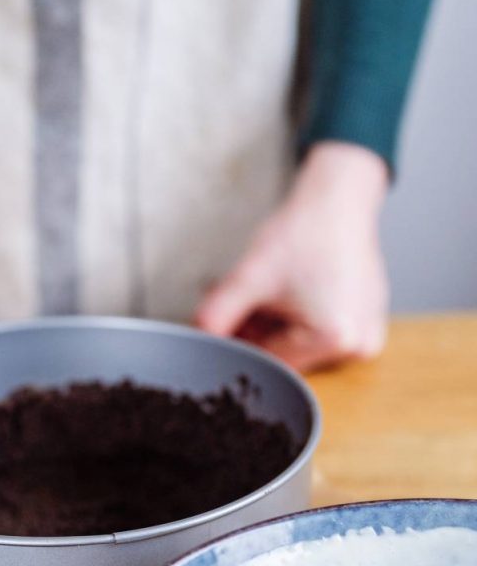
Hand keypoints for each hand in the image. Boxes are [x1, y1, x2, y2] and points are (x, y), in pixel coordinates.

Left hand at [195, 143, 389, 371]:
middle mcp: (357, 346)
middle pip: (288, 358)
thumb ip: (215, 316)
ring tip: (277, 293)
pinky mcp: (369, 327)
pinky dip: (303, 322)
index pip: (270, 363)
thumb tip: (198, 345)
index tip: (233, 318)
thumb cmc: (303, 234)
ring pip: (303, 349)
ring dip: (279, 327)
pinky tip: (300, 293)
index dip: (244, 343)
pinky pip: (323, 339)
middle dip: (262, 334)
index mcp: (333, 337)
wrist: (338, 202)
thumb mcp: (249, 277)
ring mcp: (366, 338)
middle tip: (254, 298)